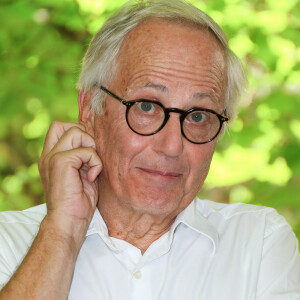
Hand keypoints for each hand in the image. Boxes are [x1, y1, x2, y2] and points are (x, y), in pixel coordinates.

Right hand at [38, 121, 101, 240]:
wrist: (68, 222)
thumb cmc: (78, 202)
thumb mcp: (81, 174)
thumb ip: (83, 157)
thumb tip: (95, 142)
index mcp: (52, 157)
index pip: (59, 128)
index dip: (78, 131)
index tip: (90, 149)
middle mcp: (49, 155)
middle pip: (65, 125)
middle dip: (84, 135)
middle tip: (91, 155)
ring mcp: (53, 157)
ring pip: (76, 132)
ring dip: (91, 148)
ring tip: (92, 167)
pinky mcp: (61, 162)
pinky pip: (86, 150)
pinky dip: (96, 162)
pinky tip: (92, 177)